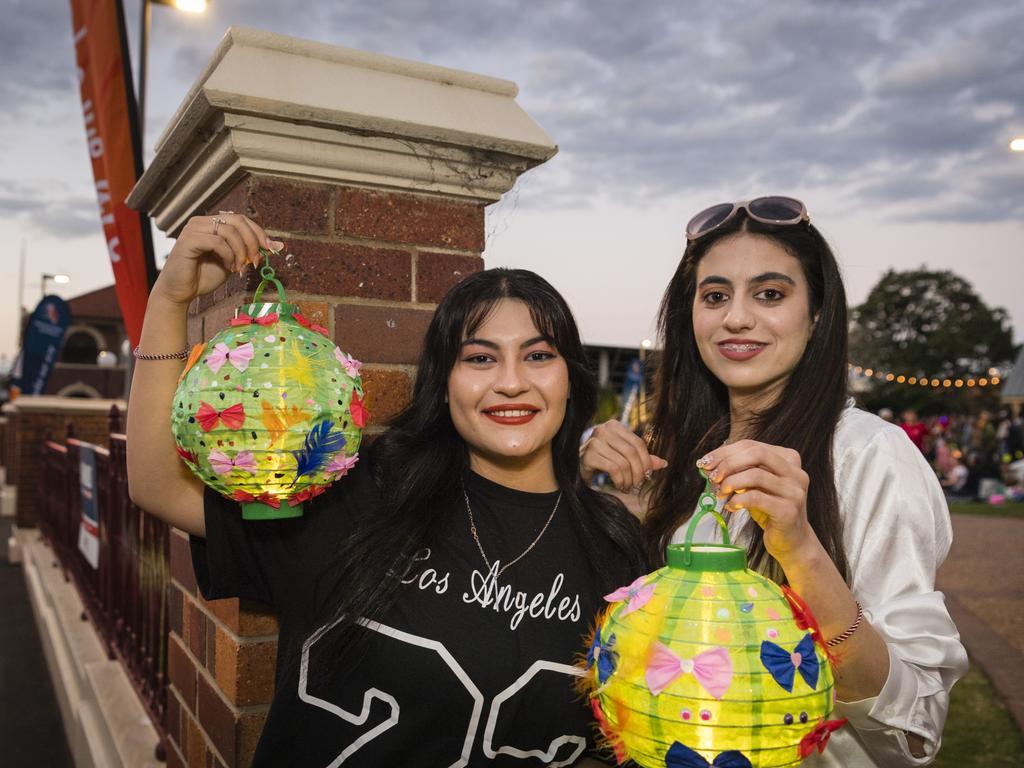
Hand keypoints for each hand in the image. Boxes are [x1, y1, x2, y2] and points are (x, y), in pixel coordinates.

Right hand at [152, 213, 281, 306]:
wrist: (180, 293)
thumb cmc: (204, 277)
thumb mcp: (235, 262)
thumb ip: (251, 252)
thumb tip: (278, 245)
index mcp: (212, 223)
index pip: (241, 219)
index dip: (258, 232)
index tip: (270, 249)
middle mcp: (202, 222)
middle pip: (237, 220)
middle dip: (253, 241)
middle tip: (256, 261)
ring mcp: (193, 229)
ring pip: (229, 230)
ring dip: (241, 251)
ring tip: (240, 269)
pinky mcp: (188, 240)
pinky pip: (217, 241)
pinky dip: (229, 255)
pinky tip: (229, 268)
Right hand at [579, 419, 667, 491]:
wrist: (577, 470)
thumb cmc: (602, 461)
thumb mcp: (623, 457)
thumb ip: (642, 459)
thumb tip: (663, 463)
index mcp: (614, 426)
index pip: (638, 443)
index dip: (646, 461)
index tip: (648, 475)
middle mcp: (603, 429)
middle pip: (632, 453)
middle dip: (639, 472)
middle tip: (638, 484)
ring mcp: (594, 441)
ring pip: (623, 462)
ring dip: (629, 479)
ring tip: (627, 487)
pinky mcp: (588, 455)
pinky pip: (613, 468)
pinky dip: (620, 480)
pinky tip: (619, 486)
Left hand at [699, 440, 817, 565]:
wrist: (791, 540)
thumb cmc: (769, 509)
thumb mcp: (755, 485)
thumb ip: (739, 471)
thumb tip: (708, 464)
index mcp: (789, 459)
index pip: (752, 446)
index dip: (725, 452)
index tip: (706, 462)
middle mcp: (796, 473)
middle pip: (756, 454)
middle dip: (728, 463)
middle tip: (712, 477)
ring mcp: (795, 491)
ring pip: (756, 475)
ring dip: (731, 482)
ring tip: (720, 493)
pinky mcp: (789, 511)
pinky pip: (756, 498)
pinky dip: (737, 500)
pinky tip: (730, 506)